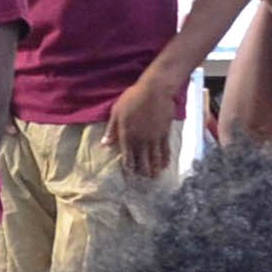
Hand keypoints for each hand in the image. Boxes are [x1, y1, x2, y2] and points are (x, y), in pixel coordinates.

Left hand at [109, 67, 181, 181]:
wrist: (155, 90)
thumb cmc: (133, 98)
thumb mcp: (116, 111)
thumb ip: (111, 129)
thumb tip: (105, 144)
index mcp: (127, 135)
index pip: (127, 156)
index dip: (128, 168)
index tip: (129, 177)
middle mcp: (141, 140)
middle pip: (142, 160)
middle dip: (142, 171)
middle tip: (144, 181)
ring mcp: (154, 137)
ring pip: (154, 157)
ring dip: (154, 168)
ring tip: (155, 177)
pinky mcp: (164, 133)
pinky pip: (165, 149)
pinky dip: (165, 158)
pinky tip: (166, 165)